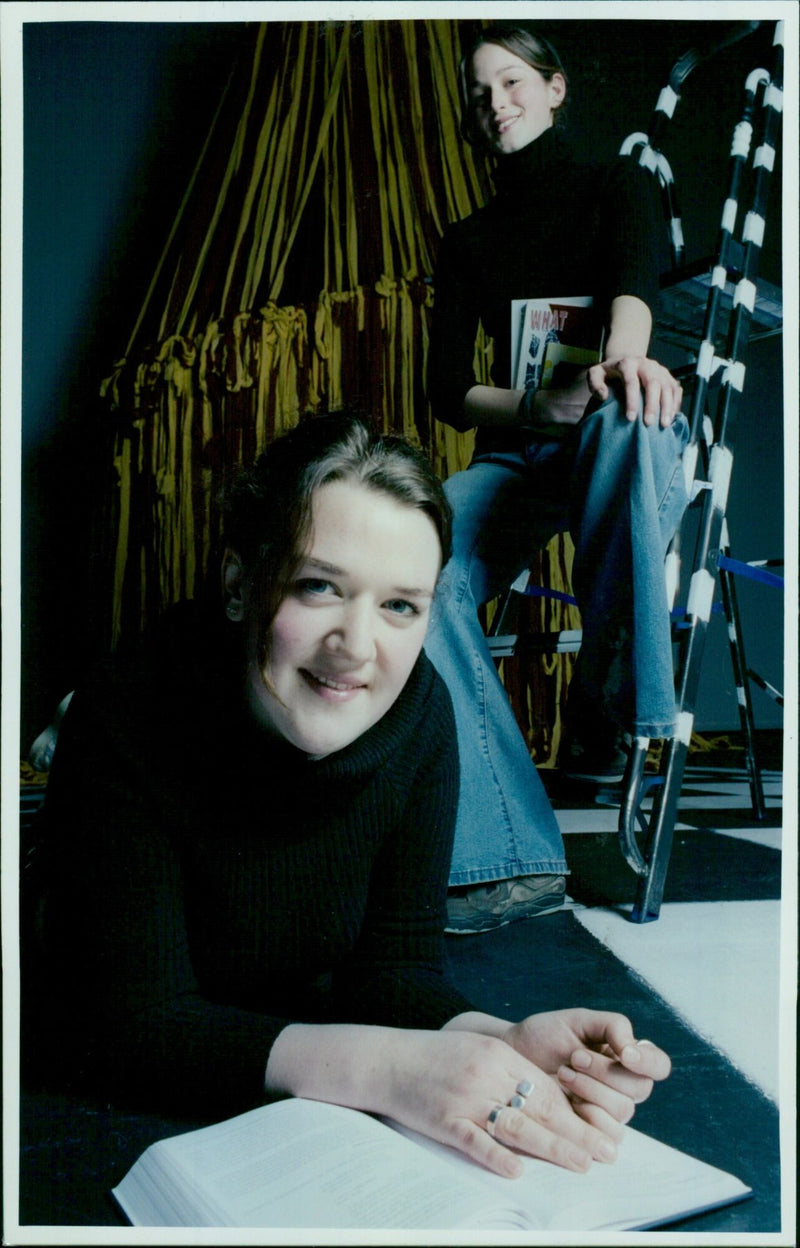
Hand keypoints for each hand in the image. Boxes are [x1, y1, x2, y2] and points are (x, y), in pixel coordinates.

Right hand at [383, 1029, 619, 1179]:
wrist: (388, 1060)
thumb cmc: (436, 1057)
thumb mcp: (477, 1050)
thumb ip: (510, 1071)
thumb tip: (550, 1100)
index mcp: (498, 1055)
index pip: (547, 1087)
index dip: (578, 1111)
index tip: (604, 1129)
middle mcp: (486, 1075)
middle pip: (541, 1107)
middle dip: (578, 1132)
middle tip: (607, 1152)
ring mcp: (465, 1099)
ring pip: (517, 1126)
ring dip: (553, 1147)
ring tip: (581, 1163)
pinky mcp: (444, 1120)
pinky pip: (475, 1141)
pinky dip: (497, 1156)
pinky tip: (518, 1170)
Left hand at [503, 1009, 670, 1136]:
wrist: (512, 1058)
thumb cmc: (545, 1036)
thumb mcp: (578, 1020)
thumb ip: (612, 1026)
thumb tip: (634, 1050)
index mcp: (626, 1057)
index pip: (658, 1065)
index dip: (648, 1062)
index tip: (625, 1055)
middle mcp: (623, 1086)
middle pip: (639, 1089)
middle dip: (605, 1072)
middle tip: (574, 1058)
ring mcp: (608, 1110)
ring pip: (623, 1111)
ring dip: (592, 1091)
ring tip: (563, 1074)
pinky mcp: (591, 1130)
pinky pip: (607, 1134)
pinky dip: (588, 1115)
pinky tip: (567, 1100)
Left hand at [587, 357, 682, 427]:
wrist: (626, 361)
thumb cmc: (609, 373)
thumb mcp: (596, 374)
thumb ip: (594, 383)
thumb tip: (603, 396)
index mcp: (628, 363)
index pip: (632, 382)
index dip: (632, 401)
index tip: (630, 418)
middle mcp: (646, 364)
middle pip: (654, 383)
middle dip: (652, 405)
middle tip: (649, 424)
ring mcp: (659, 369)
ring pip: (667, 386)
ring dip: (667, 406)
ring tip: (664, 424)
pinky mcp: (668, 376)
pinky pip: (675, 390)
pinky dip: (675, 403)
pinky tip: (671, 417)